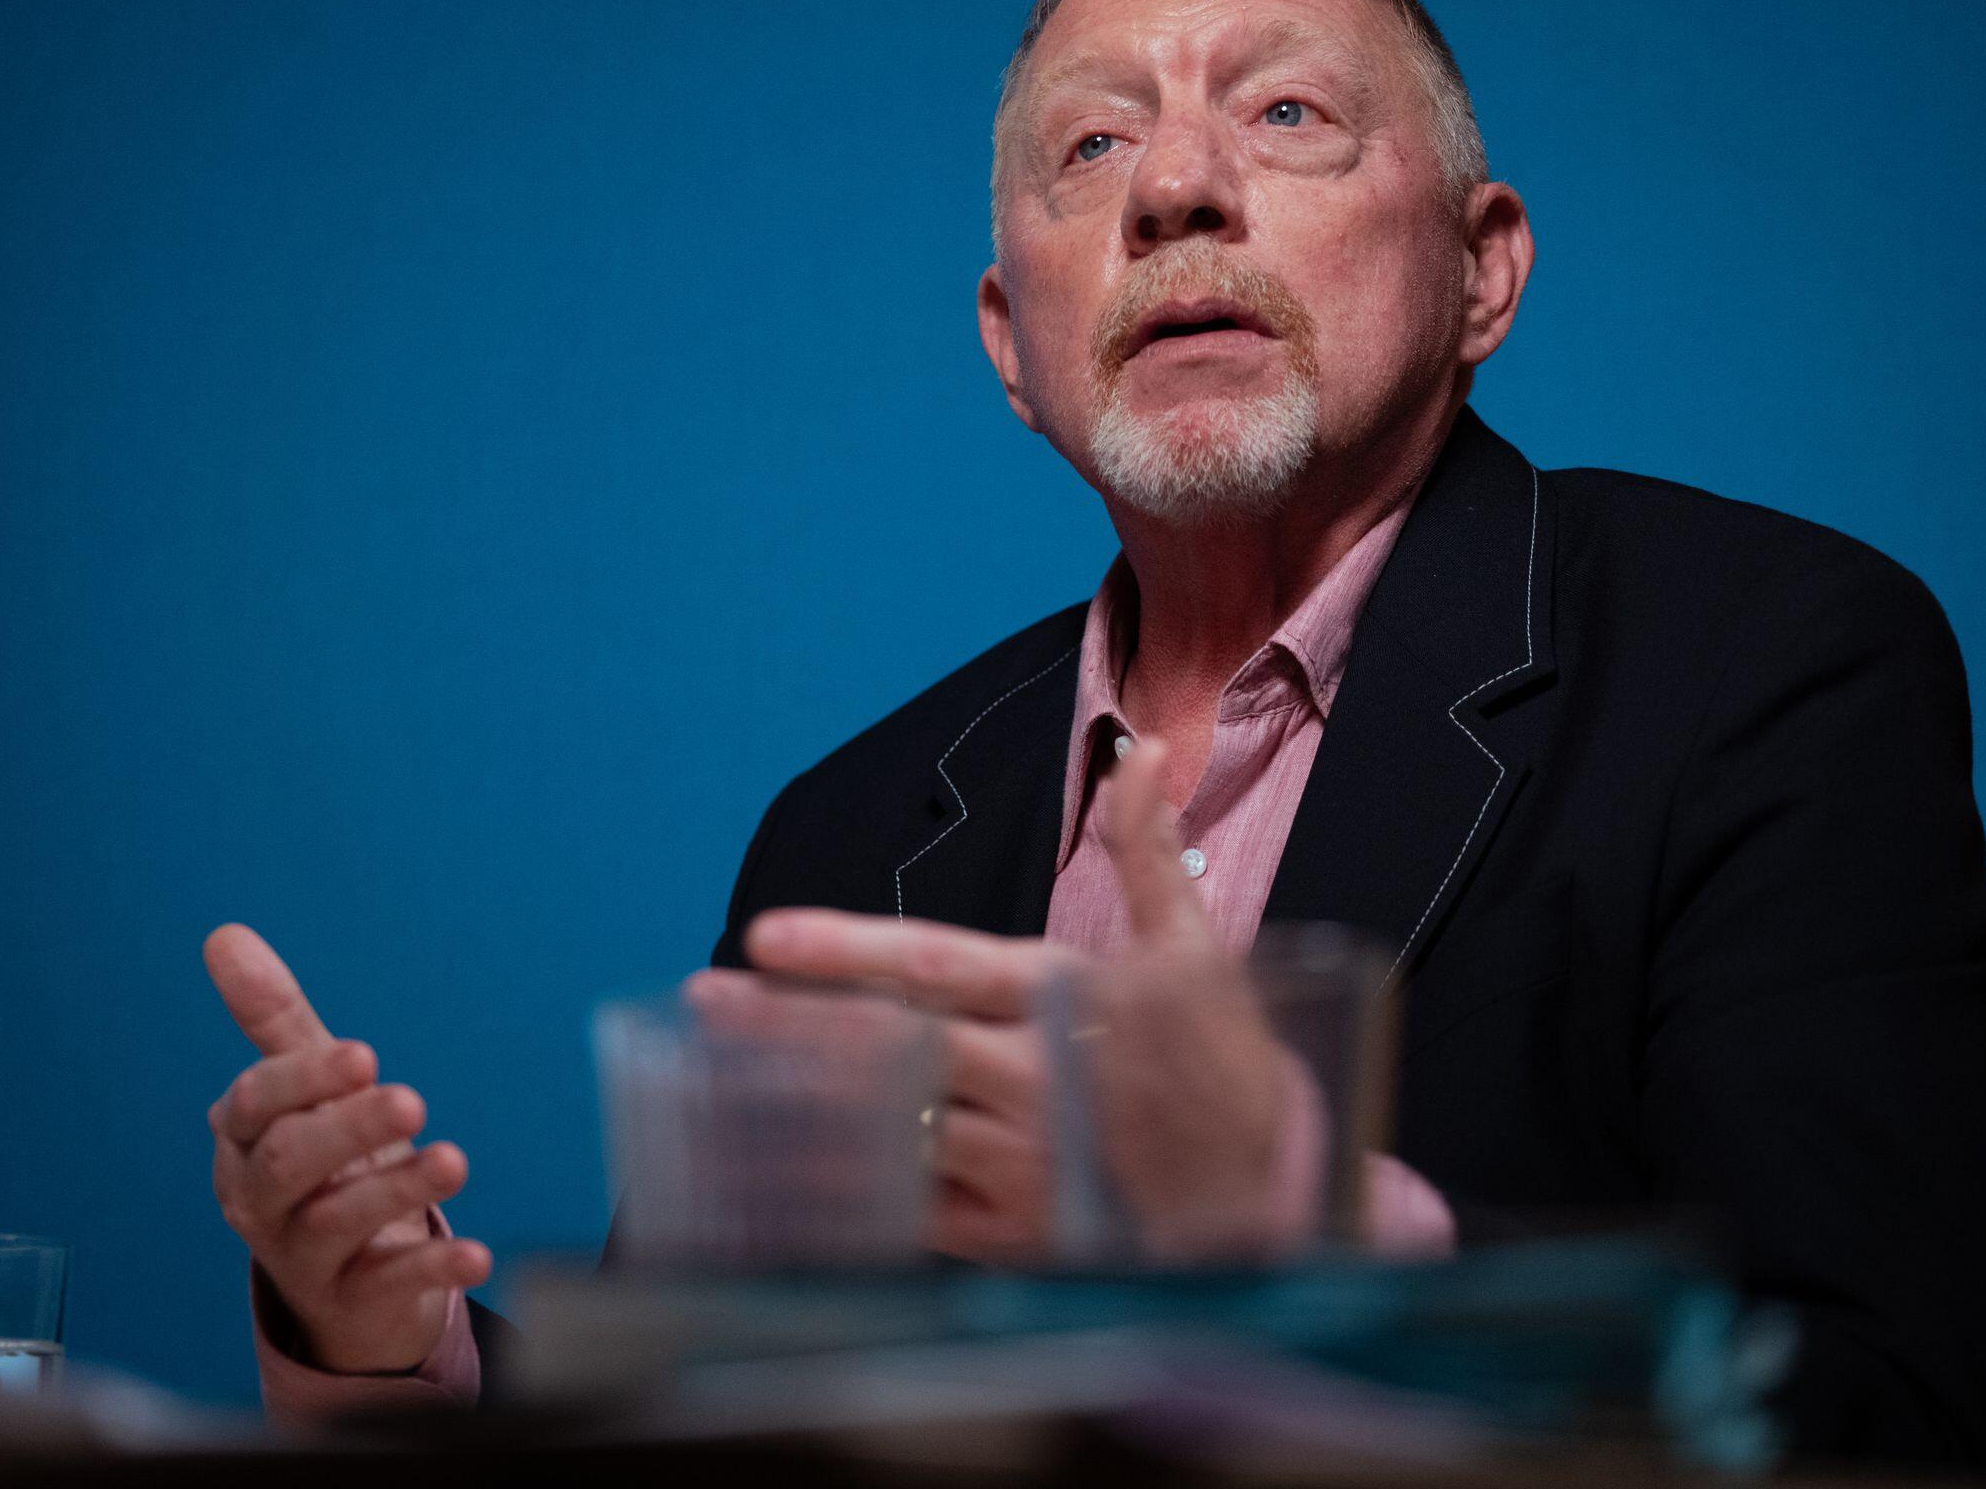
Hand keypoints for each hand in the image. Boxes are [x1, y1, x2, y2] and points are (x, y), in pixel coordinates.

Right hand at [203, 924, 490, 1372]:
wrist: (345, 1282)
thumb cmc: (325, 1163)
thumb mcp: (306, 1088)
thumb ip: (272, 1017)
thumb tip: (225, 936)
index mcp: (244, 1139)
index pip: (257, 1105)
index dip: (304, 1079)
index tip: (364, 1055)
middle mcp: (260, 1200)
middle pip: (288, 1164)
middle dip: (346, 1130)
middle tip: (410, 1100)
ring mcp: (303, 1257)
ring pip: (335, 1223)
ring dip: (395, 1190)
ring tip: (453, 1160)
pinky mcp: (352, 1302)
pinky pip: (387, 1286)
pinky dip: (431, 1268)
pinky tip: (479, 1252)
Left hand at [739, 739, 1307, 1262]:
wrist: (1278, 1195)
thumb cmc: (1226, 1062)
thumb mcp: (1199, 947)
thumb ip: (1148, 850)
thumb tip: (1139, 752)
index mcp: (1063, 998)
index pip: (932, 966)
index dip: (844, 952)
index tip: (767, 936)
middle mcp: (1029, 1080)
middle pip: (883, 1046)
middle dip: (786, 1022)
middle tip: (707, 999)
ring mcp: (1018, 1164)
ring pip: (882, 1127)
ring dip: (798, 1100)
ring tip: (719, 1076)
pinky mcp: (1014, 1234)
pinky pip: (908, 1211)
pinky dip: (846, 1184)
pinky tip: (786, 1165)